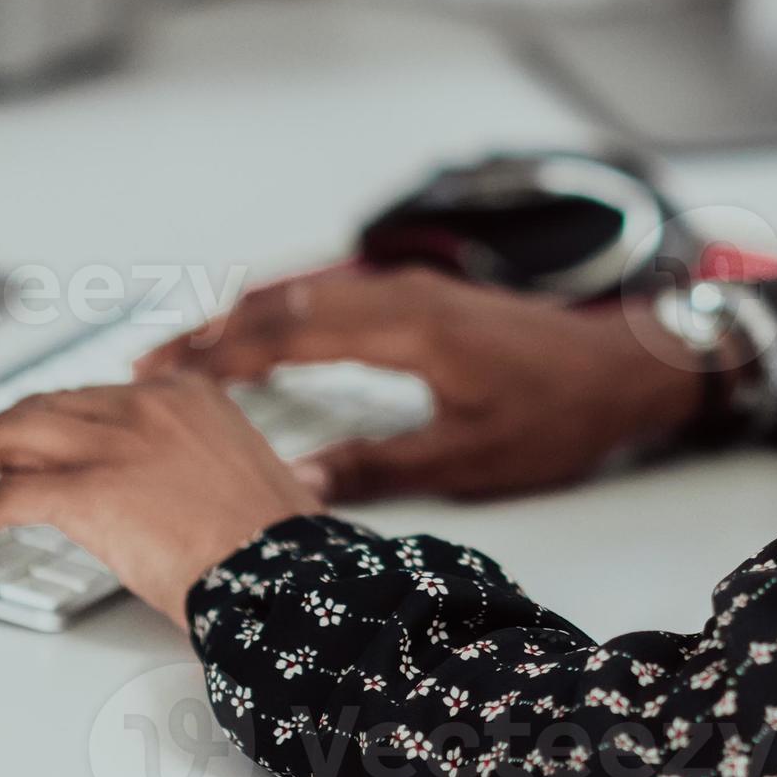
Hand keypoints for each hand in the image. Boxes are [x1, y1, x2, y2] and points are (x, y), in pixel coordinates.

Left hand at [0, 375, 318, 630]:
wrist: (284, 571)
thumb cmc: (269, 543)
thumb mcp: (232, 474)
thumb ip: (183, 462)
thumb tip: (144, 492)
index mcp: (182, 395)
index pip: (87, 398)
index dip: (42, 427)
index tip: (20, 451)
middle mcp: (143, 405)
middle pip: (38, 408)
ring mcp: (115, 444)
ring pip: (9, 436)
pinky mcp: (89, 491)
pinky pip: (6, 496)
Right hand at [135, 263, 708, 503]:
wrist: (629, 368)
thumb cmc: (561, 413)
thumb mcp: (470, 459)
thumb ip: (380, 468)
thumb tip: (298, 487)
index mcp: (407, 328)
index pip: (288, 332)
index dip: (218, 353)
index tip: (162, 373)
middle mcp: (403, 295)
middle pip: (286, 304)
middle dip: (212, 332)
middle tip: (148, 363)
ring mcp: (416, 290)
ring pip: (309, 295)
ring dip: (246, 320)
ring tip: (188, 350)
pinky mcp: (428, 298)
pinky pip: (337, 297)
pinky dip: (288, 314)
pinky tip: (267, 337)